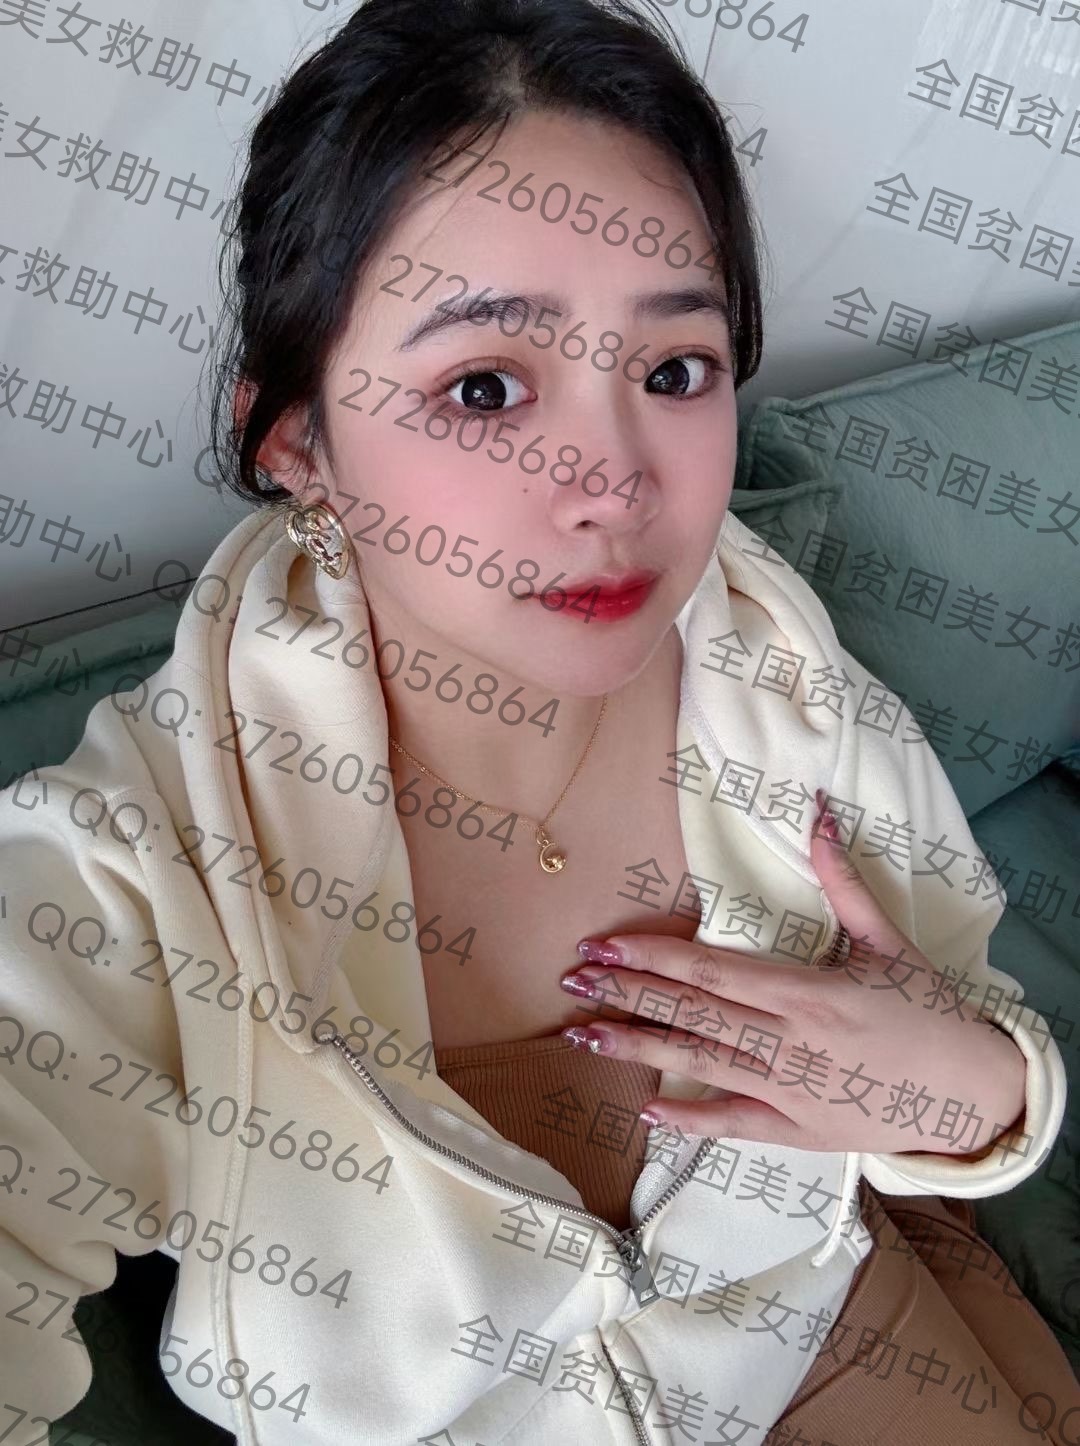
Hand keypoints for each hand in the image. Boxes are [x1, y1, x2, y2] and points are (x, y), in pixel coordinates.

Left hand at [560, 791, 1026, 1156]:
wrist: (976, 1093)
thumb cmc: (930, 1010)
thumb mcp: (887, 939)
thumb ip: (843, 878)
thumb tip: (819, 811)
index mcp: (808, 993)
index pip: (712, 970)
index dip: (652, 955)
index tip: (604, 944)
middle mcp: (791, 1043)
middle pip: (692, 1013)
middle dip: (626, 993)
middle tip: (572, 977)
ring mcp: (792, 1092)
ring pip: (700, 1066)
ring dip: (638, 1050)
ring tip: (584, 1037)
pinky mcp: (799, 1131)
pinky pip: (735, 1124)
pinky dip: (692, 1121)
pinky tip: (648, 1112)